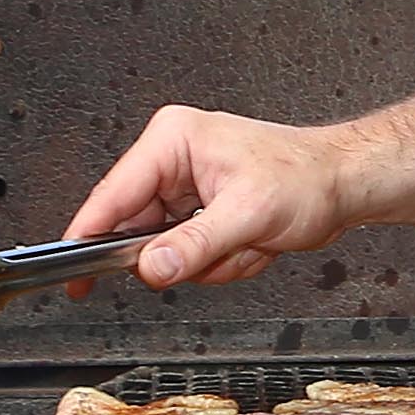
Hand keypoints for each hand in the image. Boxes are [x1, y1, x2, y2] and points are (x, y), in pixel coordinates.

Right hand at [62, 105, 361, 288]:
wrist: (342, 184)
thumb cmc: (306, 178)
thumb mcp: (248, 215)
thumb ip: (195, 245)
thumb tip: (151, 267)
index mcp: (172, 141)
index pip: (113, 195)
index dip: (89, 237)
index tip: (72, 273)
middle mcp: (172, 160)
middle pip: (139, 231)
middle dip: (189, 254)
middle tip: (226, 247)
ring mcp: (184, 188)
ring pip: (168, 252)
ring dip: (212, 260)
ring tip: (248, 240)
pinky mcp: (198, 212)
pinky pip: (189, 257)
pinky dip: (222, 261)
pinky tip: (250, 244)